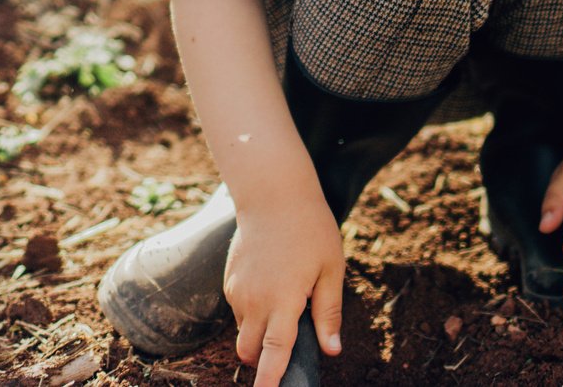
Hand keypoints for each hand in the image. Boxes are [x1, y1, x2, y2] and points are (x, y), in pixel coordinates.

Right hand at [226, 192, 346, 386]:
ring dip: (260, 332)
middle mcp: (255, 300)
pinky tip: (273, 284)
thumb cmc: (309, 228)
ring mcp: (238, 291)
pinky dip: (253, 311)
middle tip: (288, 345)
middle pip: (250, 351)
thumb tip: (332, 349)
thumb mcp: (330, 269)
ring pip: (244, 331)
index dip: (270, 380)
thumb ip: (328, 312)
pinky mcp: (229, 281)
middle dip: (264, 359)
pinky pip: (239, 310)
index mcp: (283, 300)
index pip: (275, 353)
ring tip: (287, 300)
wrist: (272, 193)